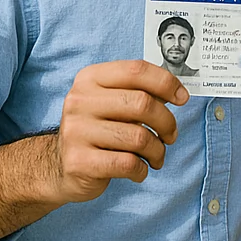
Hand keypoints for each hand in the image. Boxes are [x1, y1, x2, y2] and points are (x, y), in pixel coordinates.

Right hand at [50, 60, 188, 204]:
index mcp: (90, 78)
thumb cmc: (98, 128)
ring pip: (138, 137)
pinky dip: (142, 169)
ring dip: (157, 149)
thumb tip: (178, 93)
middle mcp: (79, 101)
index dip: (166, 82)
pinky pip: (127, 163)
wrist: (58, 166)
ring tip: (157, 155)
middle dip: (166, 121)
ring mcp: (76, 131)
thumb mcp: (113, 101)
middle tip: (171, 135)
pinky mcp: (78, 162)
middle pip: (141, 103)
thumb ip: (141, 92)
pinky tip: (140, 170)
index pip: (136, 70)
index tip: (182, 98)